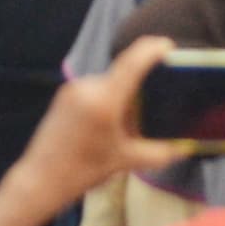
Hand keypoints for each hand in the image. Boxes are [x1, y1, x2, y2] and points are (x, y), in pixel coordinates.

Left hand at [6, 39, 194, 205]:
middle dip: (140, 86)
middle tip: (156, 102)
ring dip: (122, 96)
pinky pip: (94, 90)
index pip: (132, 62)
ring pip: (108, 84)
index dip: (151, 49)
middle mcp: (87, 86)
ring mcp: (72, 89)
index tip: (168, 46)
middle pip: (122, 75)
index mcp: (104, 99)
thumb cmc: (83, 171)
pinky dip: (107, 100)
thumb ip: (158, 153)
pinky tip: (109, 125)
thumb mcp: (125, 162)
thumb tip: (184, 148)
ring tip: (130, 122)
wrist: (40, 179)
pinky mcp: (63, 95)